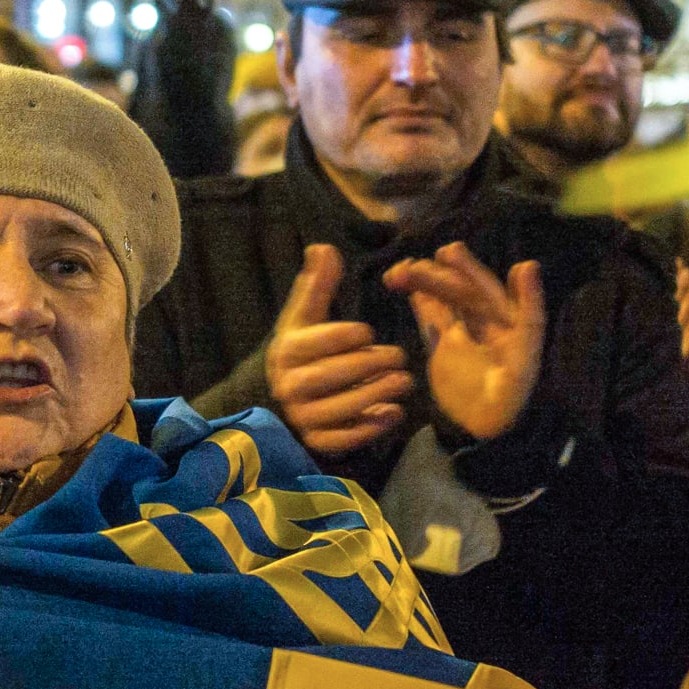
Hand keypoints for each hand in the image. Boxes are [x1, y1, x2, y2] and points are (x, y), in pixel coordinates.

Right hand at [266, 244, 414, 456]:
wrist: (283, 394)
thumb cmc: (304, 348)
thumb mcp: (306, 316)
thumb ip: (318, 284)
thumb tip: (323, 247)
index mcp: (287, 351)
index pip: (316, 343)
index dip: (344, 336)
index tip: (368, 332)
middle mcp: (290, 386)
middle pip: (329, 376)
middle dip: (367, 366)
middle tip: (400, 356)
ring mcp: (302, 416)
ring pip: (338, 409)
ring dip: (375, 395)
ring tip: (405, 381)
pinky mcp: (317, 441)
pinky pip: (342, 439)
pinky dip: (369, 429)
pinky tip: (394, 413)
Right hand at [384, 245, 545, 440]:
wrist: (487, 424)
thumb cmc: (512, 393)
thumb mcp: (524, 353)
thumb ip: (528, 309)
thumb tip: (528, 264)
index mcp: (508, 319)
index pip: (487, 288)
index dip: (470, 269)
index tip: (449, 252)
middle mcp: (485, 319)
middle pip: (459, 291)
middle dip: (437, 277)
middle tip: (414, 266)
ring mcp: (461, 329)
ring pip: (440, 298)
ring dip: (422, 282)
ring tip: (398, 274)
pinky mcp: (442, 343)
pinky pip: (429, 315)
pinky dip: (418, 299)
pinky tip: (402, 283)